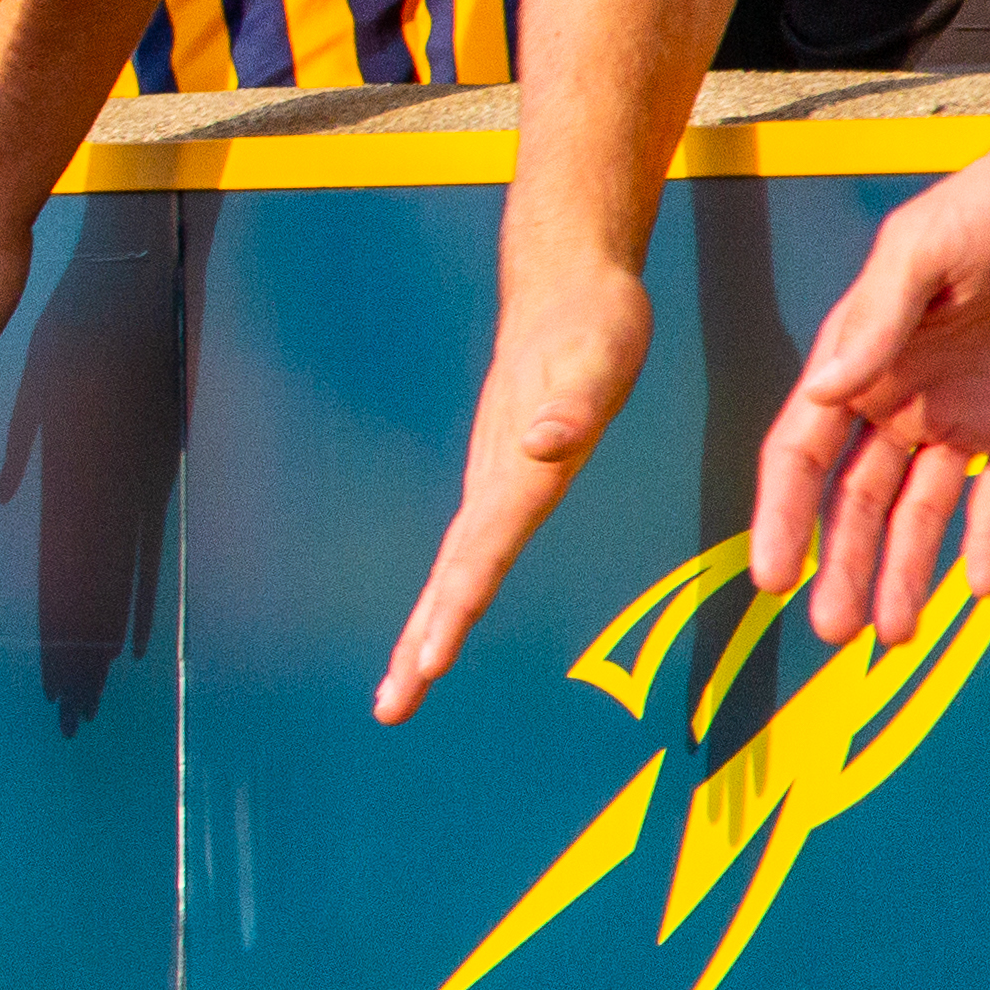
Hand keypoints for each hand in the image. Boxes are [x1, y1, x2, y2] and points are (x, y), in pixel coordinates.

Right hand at [379, 258, 651, 722]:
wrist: (565, 283)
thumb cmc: (593, 322)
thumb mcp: (597, 357)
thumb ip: (572, 404)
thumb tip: (543, 446)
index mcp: (515, 470)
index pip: (477, 555)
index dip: (453, 613)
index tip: (426, 666)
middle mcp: (494, 483)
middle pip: (449, 577)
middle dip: (420, 643)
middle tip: (392, 706)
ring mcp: (493, 482)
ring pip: (452, 568)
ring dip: (429, 627)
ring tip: (406, 680)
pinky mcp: (503, 476)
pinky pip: (471, 550)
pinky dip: (452, 593)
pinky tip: (449, 607)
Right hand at [752, 47, 989, 646]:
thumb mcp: (924, 248)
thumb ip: (875, 319)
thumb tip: (824, 390)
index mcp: (859, 361)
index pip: (804, 454)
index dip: (783, 515)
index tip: (771, 575)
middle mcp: (901, 400)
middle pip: (858, 502)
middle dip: (841, 567)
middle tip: (831, 631)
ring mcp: (965, 418)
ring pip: (923, 514)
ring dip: (905, 574)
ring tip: (891, 636)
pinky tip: (978, 589)